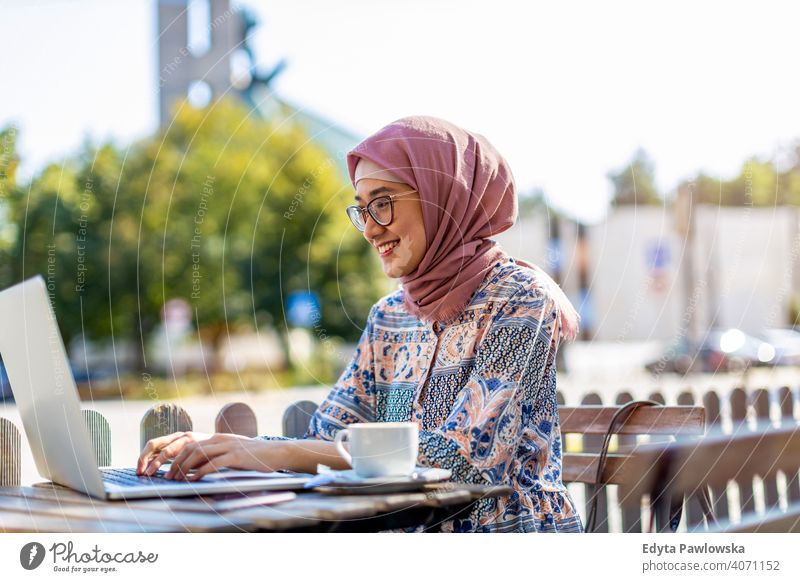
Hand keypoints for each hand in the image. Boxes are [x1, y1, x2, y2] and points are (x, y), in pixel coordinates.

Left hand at [138, 431, 279, 479]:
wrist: (276, 453)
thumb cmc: (254, 458)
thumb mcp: (231, 455)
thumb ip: (215, 458)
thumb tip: (195, 470)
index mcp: (217, 438)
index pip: (189, 444)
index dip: (175, 456)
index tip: (166, 470)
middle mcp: (220, 439)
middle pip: (190, 448)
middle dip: (174, 463)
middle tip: (166, 477)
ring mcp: (228, 446)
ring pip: (199, 454)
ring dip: (184, 468)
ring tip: (176, 480)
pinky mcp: (236, 456)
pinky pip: (214, 463)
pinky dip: (202, 471)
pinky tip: (195, 479)